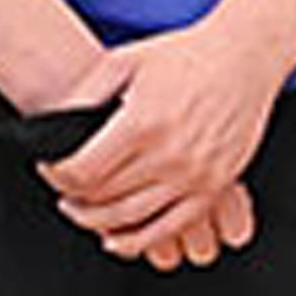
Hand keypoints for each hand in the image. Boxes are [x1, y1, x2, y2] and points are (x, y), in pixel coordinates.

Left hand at [39, 17, 287, 268]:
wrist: (246, 55)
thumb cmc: (187, 54)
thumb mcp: (126, 60)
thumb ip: (86, 93)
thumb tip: (52, 124)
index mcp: (141, 124)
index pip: (81, 171)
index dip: (56, 175)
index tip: (49, 168)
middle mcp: (169, 155)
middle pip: (103, 198)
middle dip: (73, 198)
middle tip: (63, 189)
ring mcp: (195, 175)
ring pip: (132, 219)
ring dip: (98, 222)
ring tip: (83, 212)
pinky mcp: (215, 186)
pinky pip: (170, 227)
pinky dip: (139, 241)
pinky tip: (117, 239)